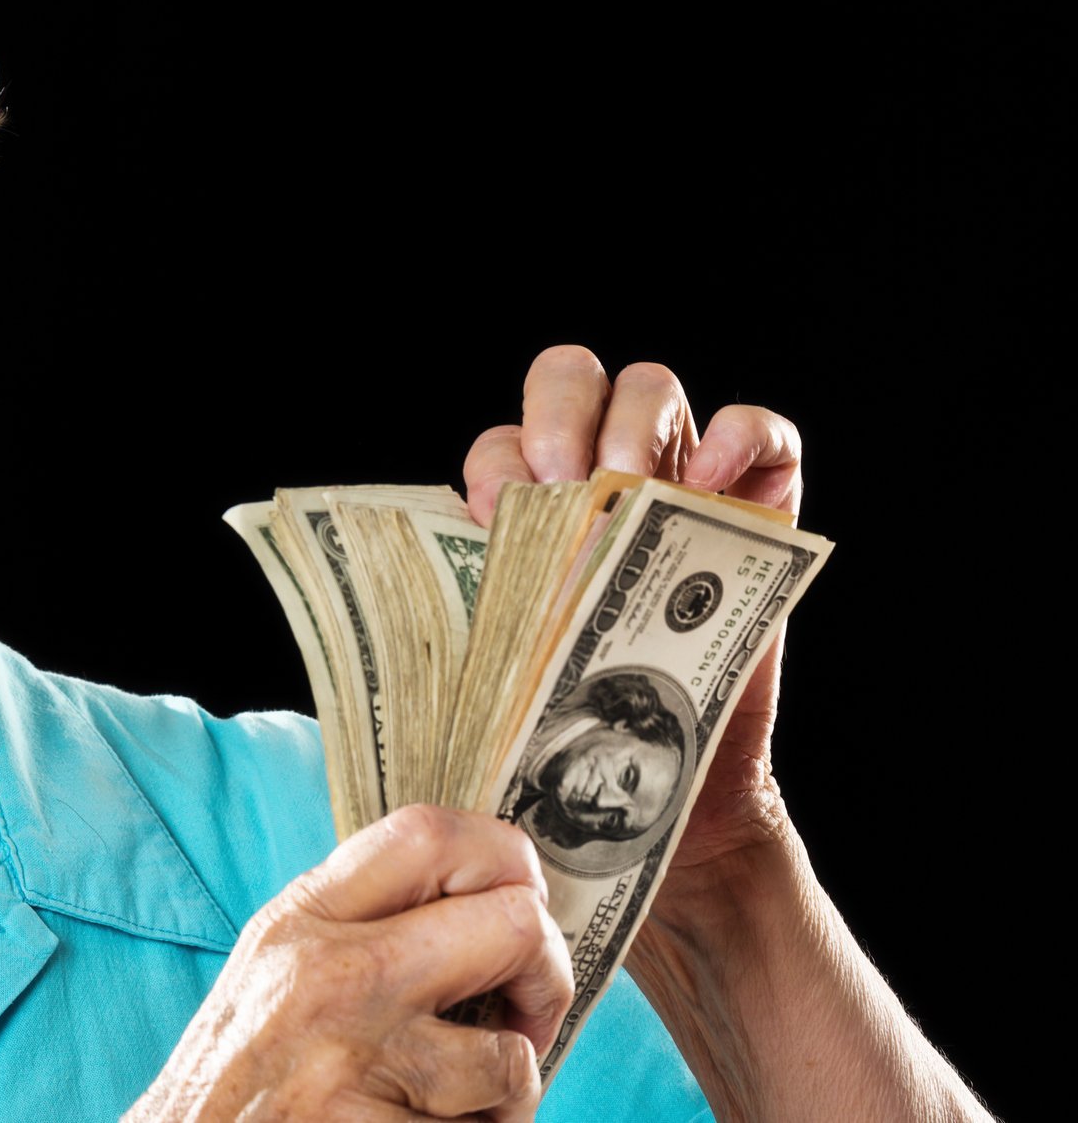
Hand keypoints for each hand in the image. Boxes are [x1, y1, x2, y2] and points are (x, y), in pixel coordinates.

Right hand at [128, 806, 571, 1121]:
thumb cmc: (239, 1071)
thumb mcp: (276, 962)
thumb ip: (358, 918)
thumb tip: (485, 891)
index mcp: (304, 920)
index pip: (429, 834)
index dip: (506, 856)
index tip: (522, 900)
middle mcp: (332, 980)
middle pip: (511, 924)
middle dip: (547, 975)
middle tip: (528, 1014)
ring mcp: (359, 1068)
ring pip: (512, 1063)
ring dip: (505, 1097)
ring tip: (451, 1103)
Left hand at [460, 345, 804, 874]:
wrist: (669, 796)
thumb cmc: (570, 733)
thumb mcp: (501, 672)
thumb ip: (468, 623)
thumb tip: (410, 603)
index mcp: (526, 513)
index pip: (502, 444)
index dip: (496, 462)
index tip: (494, 511)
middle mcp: (597, 481)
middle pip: (572, 380)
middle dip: (560, 412)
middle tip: (564, 478)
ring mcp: (678, 485)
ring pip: (653, 390)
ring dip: (635, 421)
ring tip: (627, 485)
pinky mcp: (756, 508)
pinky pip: (765, 438)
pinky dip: (743, 435)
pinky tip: (713, 471)